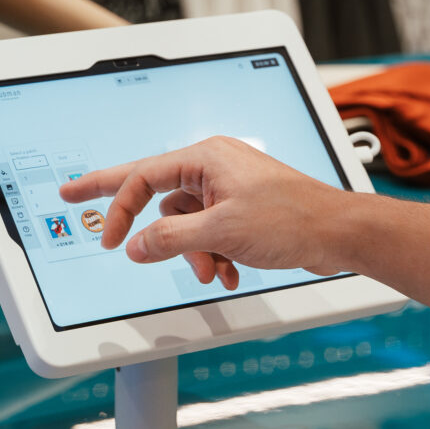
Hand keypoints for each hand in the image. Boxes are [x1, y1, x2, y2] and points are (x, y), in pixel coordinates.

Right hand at [59, 136, 360, 291]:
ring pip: (187, 224)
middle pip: (160, 197)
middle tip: (98, 223)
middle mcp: (215, 167)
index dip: (113, 199)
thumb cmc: (291, 219)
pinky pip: (210, 233)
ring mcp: (229, 188)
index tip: (92, 219)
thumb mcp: (221, 232)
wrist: (337, 233)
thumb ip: (171, 238)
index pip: (143, 174)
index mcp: (206, 158)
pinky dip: (214, 255)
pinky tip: (229, 271)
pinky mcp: (243, 209)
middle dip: (148, 227)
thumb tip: (137, 245)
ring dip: (194, 253)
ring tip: (213, 270)